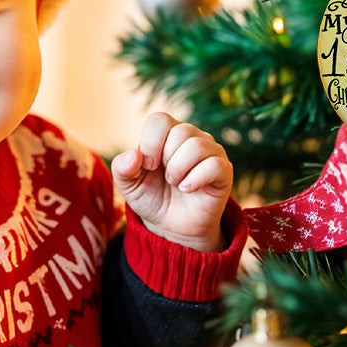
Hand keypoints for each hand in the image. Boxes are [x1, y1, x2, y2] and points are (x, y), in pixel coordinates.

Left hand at [111, 111, 232, 251]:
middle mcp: (191, 136)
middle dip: (166, 159)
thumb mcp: (128, 185)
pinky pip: (214, 165)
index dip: (150, 143)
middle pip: (180, 132)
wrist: (171, 226)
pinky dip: (195, 179)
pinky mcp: (224, 170)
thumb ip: (122, 167)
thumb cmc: (151, 198)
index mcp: (167, 133)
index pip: (159, 120)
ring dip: (179, 170)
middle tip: (166, 177)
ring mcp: (211, 151)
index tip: (148, 166)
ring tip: (176, 184)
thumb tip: (134, 154)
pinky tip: (187, 189)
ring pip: (197, 146)